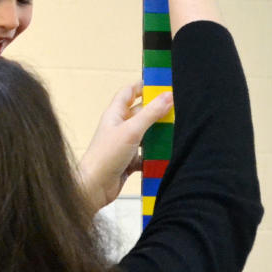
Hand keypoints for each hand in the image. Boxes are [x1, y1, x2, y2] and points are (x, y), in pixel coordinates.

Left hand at [78, 83, 173, 211]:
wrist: (94, 187)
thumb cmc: (106, 155)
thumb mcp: (131, 130)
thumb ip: (150, 114)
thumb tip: (168, 95)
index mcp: (115, 114)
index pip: (128, 93)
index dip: (142, 86)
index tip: (161, 84)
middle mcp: (119, 127)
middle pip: (140, 114)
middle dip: (156, 112)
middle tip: (177, 110)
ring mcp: (123, 145)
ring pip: (145, 135)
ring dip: (158, 135)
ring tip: (177, 132)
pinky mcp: (128, 161)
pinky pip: (145, 155)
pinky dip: (154, 156)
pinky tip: (166, 156)